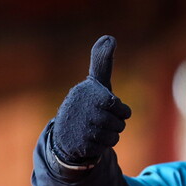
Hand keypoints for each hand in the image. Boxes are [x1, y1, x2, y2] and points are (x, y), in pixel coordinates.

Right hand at [51, 35, 131, 166]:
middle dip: (115, 124)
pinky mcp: (77, 145)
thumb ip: (102, 62)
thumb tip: (109, 37)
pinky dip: (101, 146)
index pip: (119, 107)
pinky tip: (89, 140)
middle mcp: (81, 109)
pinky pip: (104, 148)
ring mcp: (78, 128)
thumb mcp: (95, 83)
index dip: (120, 110)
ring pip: (114, 136)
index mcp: (87, 93)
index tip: (109, 107)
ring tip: (95, 129)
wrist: (65, 132)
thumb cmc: (87, 104)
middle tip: (101, 120)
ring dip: (109, 135)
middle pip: (120, 123)